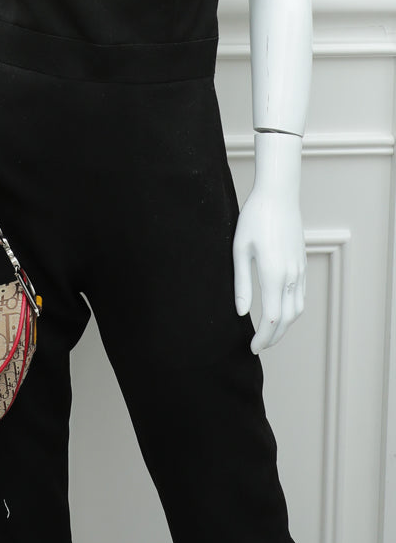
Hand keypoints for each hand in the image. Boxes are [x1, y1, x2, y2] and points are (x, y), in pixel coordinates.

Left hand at [233, 180, 306, 353]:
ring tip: (268, 332)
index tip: (251, 347)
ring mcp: (300, 270)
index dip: (262, 338)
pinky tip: (281, 310)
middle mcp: (291, 276)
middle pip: (287, 320)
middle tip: (258, 346)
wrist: (278, 195)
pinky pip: (301, 295)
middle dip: (274, 338)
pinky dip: (293, 310)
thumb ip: (241, 283)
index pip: (272, 319)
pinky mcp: (302, 263)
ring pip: (298, 309)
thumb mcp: (239, 250)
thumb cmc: (254, 218)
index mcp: (274, 274)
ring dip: (285, 326)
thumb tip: (241, 312)